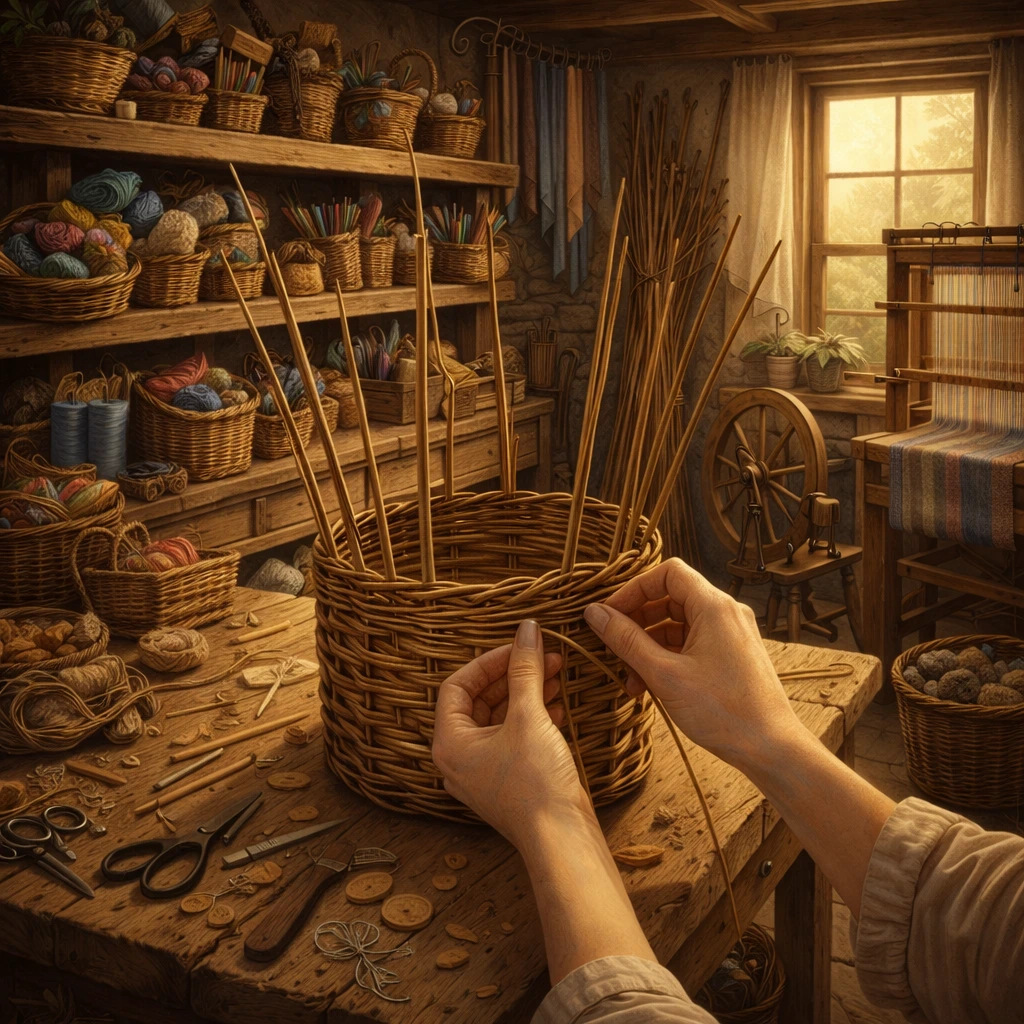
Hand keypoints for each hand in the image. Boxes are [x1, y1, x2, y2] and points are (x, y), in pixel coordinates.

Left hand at [432, 620, 589, 846]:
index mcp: (449, 743)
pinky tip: (557, 706)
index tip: (519, 647)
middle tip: (543, 656)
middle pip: (478, 700)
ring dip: (525, 693)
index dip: (488, 661)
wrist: (562, 840)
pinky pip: (512, 737)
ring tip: (555, 674)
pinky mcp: (507, 780)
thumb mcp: (529, 717)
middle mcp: (459, 758)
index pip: (457, 685)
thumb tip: (528, 630)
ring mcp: (482, 772)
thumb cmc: (536, 783)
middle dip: (513, 675)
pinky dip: (532, 716)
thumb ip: (525, 670)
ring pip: (498, 718)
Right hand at [583, 558, 802, 771]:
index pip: (667, 573)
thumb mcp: (664, 674)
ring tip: (630, 679)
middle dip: (637, 622)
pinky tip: (649, 686)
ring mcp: (730, 634)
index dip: (634, 589)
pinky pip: (691, 644)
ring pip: (678, 625)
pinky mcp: (731, 656)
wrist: (770, 748)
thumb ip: (626, 640)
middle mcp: (725, 613)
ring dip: (649, 646)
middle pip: (670, 598)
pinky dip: (667, 658)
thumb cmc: (722, 711)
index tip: (610, 614)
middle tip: (613, 647)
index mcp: (714, 606)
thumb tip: (594, 613)